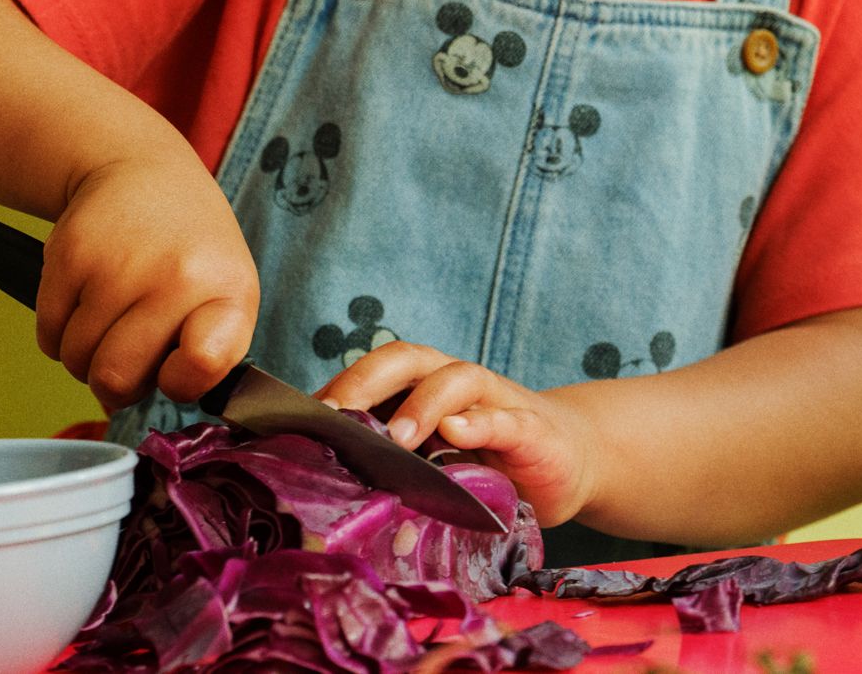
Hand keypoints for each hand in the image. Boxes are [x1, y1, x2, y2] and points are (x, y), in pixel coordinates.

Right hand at [42, 148, 257, 409]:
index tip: (175, 370)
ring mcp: (118, 264)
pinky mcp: (69, 254)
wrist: (143, 171)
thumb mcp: (227, 292)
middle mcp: (175, 276)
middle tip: (127, 352)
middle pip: (115, 379)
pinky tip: (86, 297)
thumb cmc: (189, 250)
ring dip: (85, 355)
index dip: (180, 381)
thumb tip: (172, 397)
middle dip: (115, 382)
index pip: (203, 362)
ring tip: (110, 317)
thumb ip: (210, 355)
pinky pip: (47, 334)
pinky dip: (59, 331)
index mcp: (227, 293)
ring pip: (75, 360)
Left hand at [315, 342, 603, 526]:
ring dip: (421, 404)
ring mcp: (493, 399)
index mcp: (419, 387)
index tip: (295, 421)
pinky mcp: (530, 427)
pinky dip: (481, 421)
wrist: (566, 458)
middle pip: (403, 361)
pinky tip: (460, 433)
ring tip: (396, 437)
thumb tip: (327, 500)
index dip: (333, 390)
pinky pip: (504, 417)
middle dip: (364, 382)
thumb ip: (393, 471)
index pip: (369, 375)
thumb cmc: (485, 462)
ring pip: (453, 378)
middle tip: (334, 417)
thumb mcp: (434, 467)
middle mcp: (451, 381)